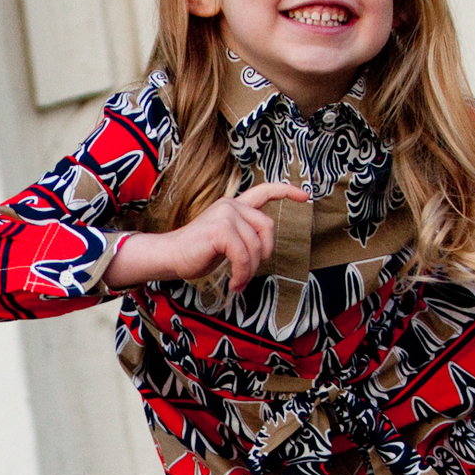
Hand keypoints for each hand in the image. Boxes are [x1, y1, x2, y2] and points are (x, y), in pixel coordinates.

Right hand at [107, 181, 304, 293]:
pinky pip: (244, 256)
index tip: (304, 196)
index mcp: (233, 206)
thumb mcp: (226, 240)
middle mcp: (231, 205)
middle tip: (248, 271)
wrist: (169, 256)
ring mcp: (226, 215)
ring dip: (249, 270)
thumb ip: (244, 235)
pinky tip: (234, 283)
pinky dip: (242, 274)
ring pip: (256, 246)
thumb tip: (264, 248)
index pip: (264, 191)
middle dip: (264, 254)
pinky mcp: (220, 230)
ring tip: (238, 281)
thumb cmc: (196, 252)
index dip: (286, 191)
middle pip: (267, 228)